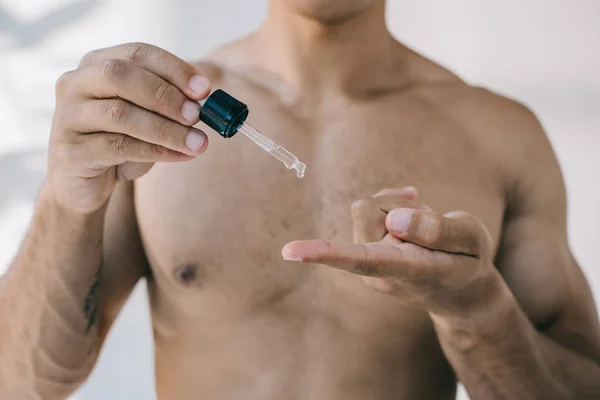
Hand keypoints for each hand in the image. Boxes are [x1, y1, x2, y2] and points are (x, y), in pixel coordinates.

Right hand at [48, 42, 210, 213]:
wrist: (85, 184)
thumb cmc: (121, 143)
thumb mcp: (148, 118)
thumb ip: (171, 106)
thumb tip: (205, 104)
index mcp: (96, 64)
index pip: (136, 53)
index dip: (173, 68)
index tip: (204, 89)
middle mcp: (75, 84)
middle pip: (120, 75)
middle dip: (165, 95)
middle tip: (196, 115)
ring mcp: (68, 117)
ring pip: (120, 114)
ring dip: (167, 129)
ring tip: (198, 142)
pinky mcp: (71, 151)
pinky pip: (118, 147)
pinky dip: (157, 151)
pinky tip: (182, 156)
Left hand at [282, 187, 497, 315]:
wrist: (462, 292)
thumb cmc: (468, 263)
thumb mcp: (471, 240)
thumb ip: (437, 229)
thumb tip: (395, 218)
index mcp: (406, 270)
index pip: (362, 259)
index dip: (325, 252)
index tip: (289, 252)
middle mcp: (378, 271)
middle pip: (366, 209)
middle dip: (396, 204)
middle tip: (428, 222)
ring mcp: (370, 263)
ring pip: (368, 207)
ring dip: (397, 209)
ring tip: (423, 230)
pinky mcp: (367, 251)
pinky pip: (369, 211)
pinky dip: (391, 208)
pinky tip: (412, 217)